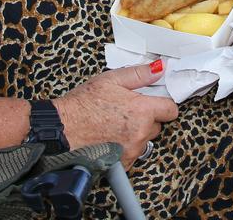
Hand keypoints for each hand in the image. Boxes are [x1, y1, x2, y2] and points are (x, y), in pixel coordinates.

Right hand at [53, 62, 178, 168]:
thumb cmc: (82, 104)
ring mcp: (132, 150)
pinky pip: (133, 154)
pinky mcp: (123, 163)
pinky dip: (126, 148)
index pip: (171, 110)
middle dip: (146, 119)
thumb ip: (140, 74)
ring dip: (136, 134)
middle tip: (126, 112)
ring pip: (145, 140)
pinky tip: (111, 138)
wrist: (61, 129)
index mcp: (142, 111)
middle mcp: (140, 133)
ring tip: (115, 125)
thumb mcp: (111, 80)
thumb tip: (160, 68)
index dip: (163, 104)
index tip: (153, 103)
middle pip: (157, 126)